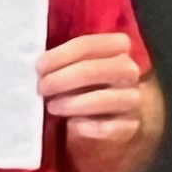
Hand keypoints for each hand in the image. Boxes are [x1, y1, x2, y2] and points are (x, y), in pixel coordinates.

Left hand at [40, 31, 146, 149]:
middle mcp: (129, 71)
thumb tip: (39, 66)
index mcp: (118, 48)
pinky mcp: (130, 127)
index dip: (60, 55)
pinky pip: (108, 127)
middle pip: (93, 70)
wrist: (111, 120)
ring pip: (102, 99)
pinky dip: (87, 126)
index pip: (88, 44)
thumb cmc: (87, 86)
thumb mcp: (80, 66)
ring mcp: (132, 99)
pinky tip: (73, 125)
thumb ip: (66, 60)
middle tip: (41, 88)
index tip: (39, 67)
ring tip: (52, 107)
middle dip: (61, 79)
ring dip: (71, 103)